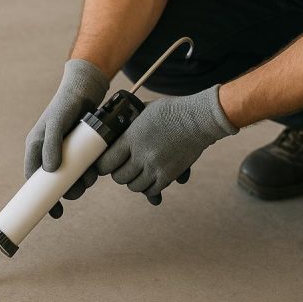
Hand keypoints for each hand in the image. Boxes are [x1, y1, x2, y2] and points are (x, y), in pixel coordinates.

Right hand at [25, 59, 108, 217]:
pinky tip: (95, 169)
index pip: (34, 178)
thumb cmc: (66, 105)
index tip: (55, 212)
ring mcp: (64, 150)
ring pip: (70, 175)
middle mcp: (48, 150)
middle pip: (54, 181)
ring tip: (91, 178)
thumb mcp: (57, 123)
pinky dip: (88, 171)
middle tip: (80, 191)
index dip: (42, 198)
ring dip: (80, 182)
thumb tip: (50, 170)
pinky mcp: (78, 148)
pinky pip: (81, 166)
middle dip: (67, 190)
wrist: (85, 89)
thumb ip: (51, 144)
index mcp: (36, 146)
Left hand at [94, 85, 237, 202]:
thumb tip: (115, 125)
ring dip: (134, 182)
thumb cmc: (172, 110)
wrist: (199, 118)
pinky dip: (149, 188)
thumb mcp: (144, 111)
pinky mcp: (169, 175)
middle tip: (122, 168)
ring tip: (137, 174)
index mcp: (131, 137)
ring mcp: (155, 166)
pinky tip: (150, 180)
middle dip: (118, 173)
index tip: (105, 163)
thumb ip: (129, 122)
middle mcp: (141, 154)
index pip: (106, 162)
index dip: (103, 165)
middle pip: (119, 177)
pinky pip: (152, 191)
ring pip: (134, 186)